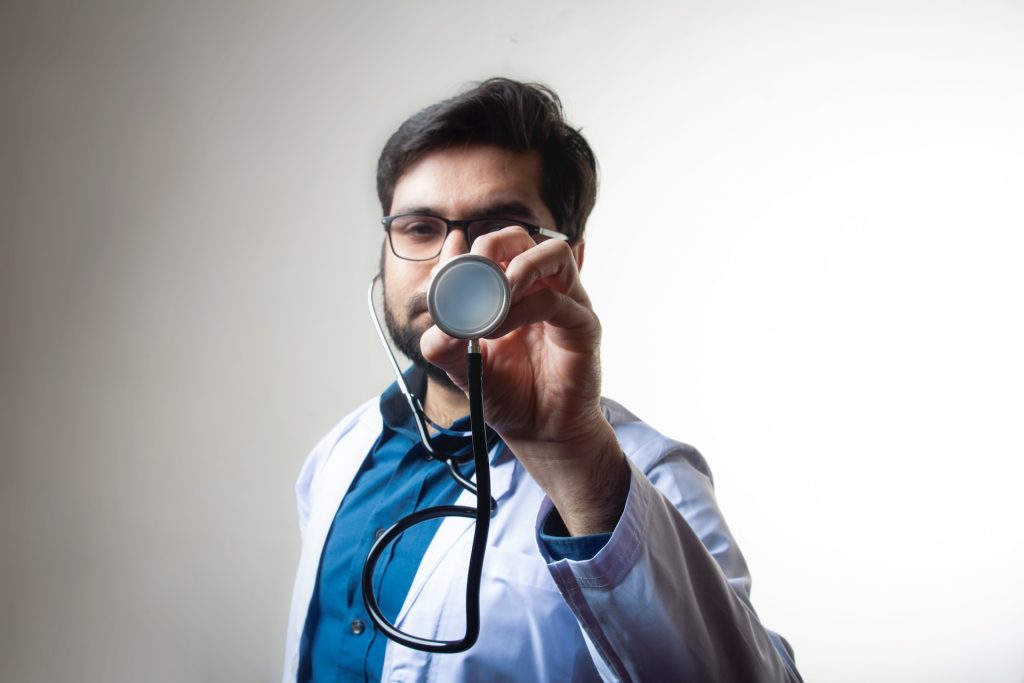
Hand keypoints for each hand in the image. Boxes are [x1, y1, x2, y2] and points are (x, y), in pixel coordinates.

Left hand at [420, 227, 629, 534]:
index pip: (491, 249)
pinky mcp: (583, 325)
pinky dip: (524, 308)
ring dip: (518, 268)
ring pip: (552, 254)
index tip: (446, 264)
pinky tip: (501, 328)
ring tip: (495, 295)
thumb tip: (435, 317)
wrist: (538, 432)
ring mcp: (565, 303)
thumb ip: (442, 342)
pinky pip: (557, 301)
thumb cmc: (508, 395)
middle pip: (522, 238)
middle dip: (493, 247)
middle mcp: (540, 289)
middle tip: (472, 273)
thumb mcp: (460, 368)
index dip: (464, 250)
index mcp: (510, 291)